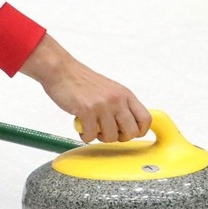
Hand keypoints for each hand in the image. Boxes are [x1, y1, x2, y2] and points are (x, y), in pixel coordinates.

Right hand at [20, 34, 151, 142]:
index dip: (138, 132)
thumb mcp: (110, 89)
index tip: (126, 133)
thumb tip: (128, 125)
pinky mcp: (87, 110)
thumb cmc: (82, 81)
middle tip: (107, 132)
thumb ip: (121, 105)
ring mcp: (103, 105)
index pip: (146, 119)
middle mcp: (117, 99)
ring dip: (100, 137)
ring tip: (91, 128)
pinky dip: (85, 136)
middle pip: (131, 132)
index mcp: (125, 94)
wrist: (61, 70)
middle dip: (119, 138)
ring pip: (111, 137)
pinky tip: (81, 127)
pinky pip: (91, 135)